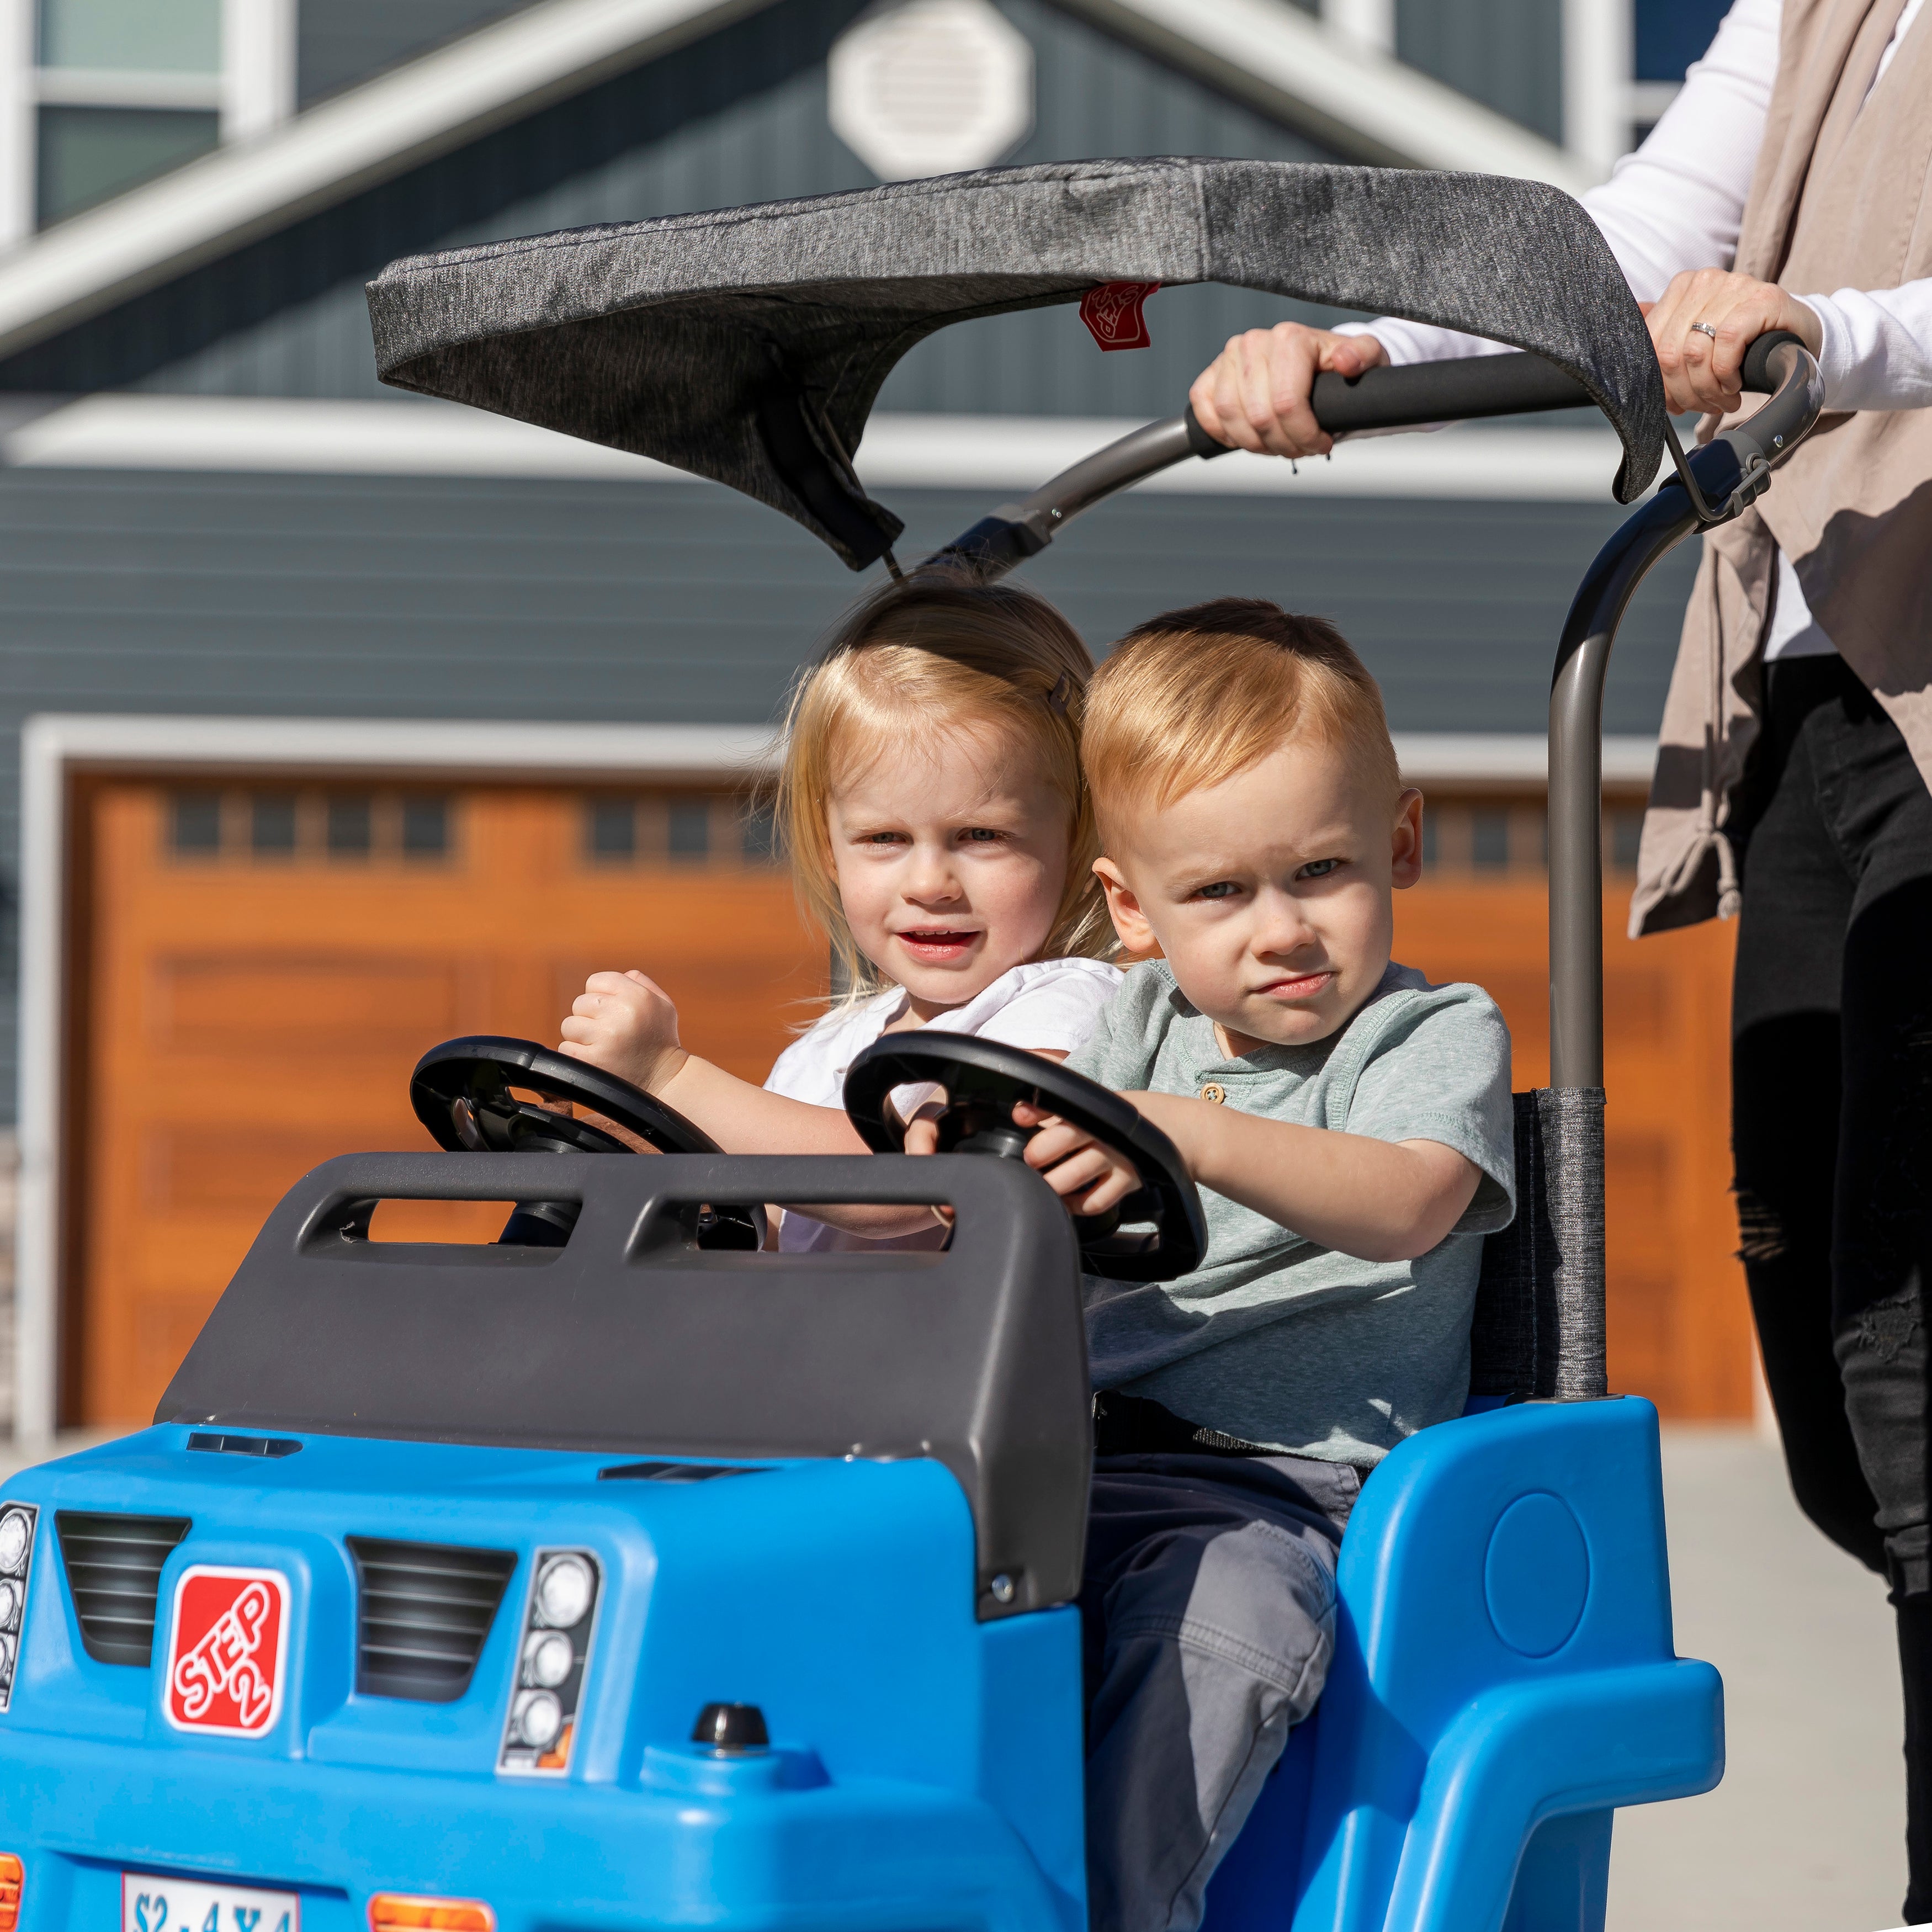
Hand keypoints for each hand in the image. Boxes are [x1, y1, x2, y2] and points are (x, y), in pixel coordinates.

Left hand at [558, 969, 686, 1093]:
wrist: (666, 1079)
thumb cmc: (661, 1040)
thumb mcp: (662, 1004)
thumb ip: (640, 983)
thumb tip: (612, 979)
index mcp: (637, 996)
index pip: (595, 981)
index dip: (600, 997)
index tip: (611, 1012)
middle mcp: (621, 1013)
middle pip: (579, 1003)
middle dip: (590, 1017)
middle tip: (608, 1032)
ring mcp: (605, 1037)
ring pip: (569, 1025)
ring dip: (581, 1036)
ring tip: (602, 1046)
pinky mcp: (592, 1060)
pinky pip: (566, 1048)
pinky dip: (577, 1054)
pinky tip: (597, 1058)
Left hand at [1014, 1101, 1143, 1215]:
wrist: (1178, 1128)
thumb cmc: (1131, 1115)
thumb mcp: (1099, 1103)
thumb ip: (1059, 1109)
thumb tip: (1020, 1111)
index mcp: (1096, 1110)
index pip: (1061, 1106)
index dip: (1037, 1112)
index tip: (1020, 1117)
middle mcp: (1106, 1133)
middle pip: (1064, 1139)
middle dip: (1039, 1151)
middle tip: (1031, 1159)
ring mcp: (1118, 1159)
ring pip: (1075, 1174)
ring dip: (1052, 1182)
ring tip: (1042, 1183)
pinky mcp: (1128, 1183)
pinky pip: (1096, 1202)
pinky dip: (1076, 1206)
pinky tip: (1066, 1201)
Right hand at [1189, 322, 1387, 458]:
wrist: (1313, 363)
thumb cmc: (1339, 367)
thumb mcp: (1366, 357)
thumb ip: (1364, 355)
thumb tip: (1346, 362)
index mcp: (1289, 338)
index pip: (1286, 404)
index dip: (1304, 436)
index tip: (1321, 444)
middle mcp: (1253, 342)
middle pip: (1259, 417)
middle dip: (1283, 445)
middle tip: (1302, 449)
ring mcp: (1228, 358)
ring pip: (1230, 418)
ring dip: (1255, 444)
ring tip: (1278, 445)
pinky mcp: (1210, 375)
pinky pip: (1206, 412)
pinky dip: (1223, 433)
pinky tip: (1247, 438)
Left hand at [1641, 269, 1822, 416]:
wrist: (1797, 334)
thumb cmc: (1742, 343)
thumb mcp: (1698, 342)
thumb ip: (1665, 343)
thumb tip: (1624, 357)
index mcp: (1682, 288)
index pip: (1651, 344)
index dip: (1658, 383)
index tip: (1673, 404)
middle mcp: (1705, 281)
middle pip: (1671, 352)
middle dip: (1684, 392)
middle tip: (1701, 406)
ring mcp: (1735, 285)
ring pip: (1696, 351)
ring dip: (1707, 389)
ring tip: (1721, 399)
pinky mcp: (1763, 298)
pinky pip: (1728, 342)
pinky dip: (1726, 373)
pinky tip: (1735, 383)